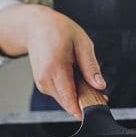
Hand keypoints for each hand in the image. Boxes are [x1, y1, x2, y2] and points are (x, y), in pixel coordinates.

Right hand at [0, 4, 105, 118]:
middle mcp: (44, 79)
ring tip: (86, 78)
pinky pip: (60, 94)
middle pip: (68, 102)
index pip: (69, 98)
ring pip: (65, 100)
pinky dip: (70, 91)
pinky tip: (75, 77)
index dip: (84, 108)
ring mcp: (41, 83)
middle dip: (85, 101)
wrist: (34, 27)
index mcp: (55, 67)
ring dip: (78, 95)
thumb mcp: (81, 42)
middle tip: (101, 94)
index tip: (98, 110)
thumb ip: (90, 66)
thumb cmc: (57, 30)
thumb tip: (100, 85)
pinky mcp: (42, 85)